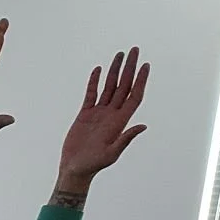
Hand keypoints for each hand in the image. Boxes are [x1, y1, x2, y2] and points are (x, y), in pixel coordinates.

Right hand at [57, 47, 148, 200]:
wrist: (75, 169)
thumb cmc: (93, 165)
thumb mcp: (111, 154)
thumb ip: (126, 139)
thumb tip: (143, 126)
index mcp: (119, 122)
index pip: (133, 96)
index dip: (140, 80)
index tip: (145, 65)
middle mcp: (111, 114)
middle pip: (123, 86)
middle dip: (130, 68)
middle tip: (135, 50)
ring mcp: (99, 113)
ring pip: (109, 87)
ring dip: (114, 70)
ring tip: (119, 55)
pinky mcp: (85, 115)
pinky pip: (91, 94)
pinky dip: (94, 82)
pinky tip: (98, 70)